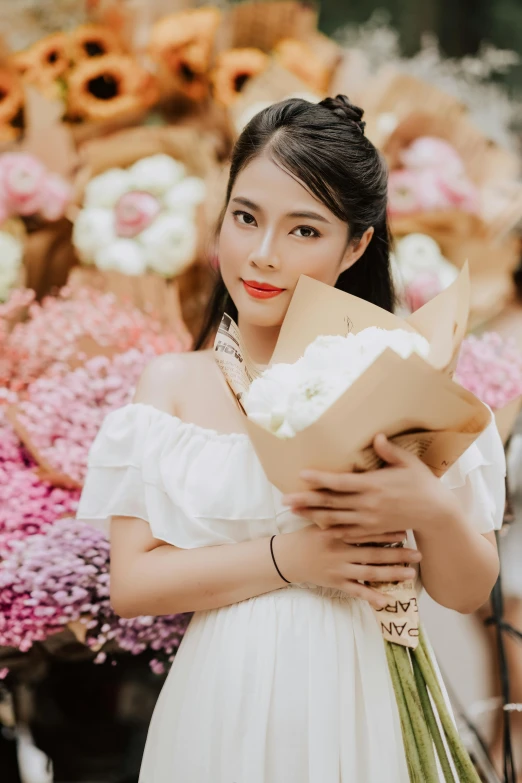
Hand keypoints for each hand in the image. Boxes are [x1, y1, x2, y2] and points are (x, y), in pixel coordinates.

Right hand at [274, 524, 420, 609]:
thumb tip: (355, 491)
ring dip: (391, 573)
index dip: (386, 531)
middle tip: (417, 553)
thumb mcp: (319, 518)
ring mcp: (338, 568)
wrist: (287, 557)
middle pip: (374, 553)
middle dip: (397, 553)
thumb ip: (339, 510)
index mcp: (338, 532)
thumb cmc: (307, 535)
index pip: (366, 531)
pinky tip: (387, 601)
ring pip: (369, 573)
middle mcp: (340, 550)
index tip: (405, 529)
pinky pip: (356, 591)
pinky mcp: (336, 583)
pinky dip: (371, 596)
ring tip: (411, 573)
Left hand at [282, 433, 459, 538]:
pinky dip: (331, 530)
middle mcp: (368, 505)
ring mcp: (369, 520)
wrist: (437, 514)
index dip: (319, 479)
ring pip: (335, 519)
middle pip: (330, 503)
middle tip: (284, 500)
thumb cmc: (423, 484)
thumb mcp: (409, 463)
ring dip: (313, 516)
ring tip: (294, 513)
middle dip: (306, 501)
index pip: (340, 482)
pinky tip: (318, 528)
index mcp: (374, 485)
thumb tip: (376, 436)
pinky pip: (348, 532)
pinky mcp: (373, 531)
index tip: (301, 475)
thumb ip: (390, 451)